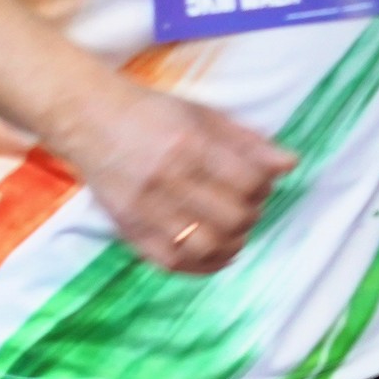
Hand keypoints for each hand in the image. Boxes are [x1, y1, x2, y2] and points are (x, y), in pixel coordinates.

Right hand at [57, 79, 294, 274]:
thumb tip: (290, 164)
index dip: (264, 187)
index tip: (259, 183)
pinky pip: (172, 263)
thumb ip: (248, 141)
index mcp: (190, 145)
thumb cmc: (152, 112)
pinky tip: (215, 253)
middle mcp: (167, 180)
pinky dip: (202, 266)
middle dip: (251, 216)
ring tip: (234, 231)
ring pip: (206, 247)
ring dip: (232, 244)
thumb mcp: (203, 114)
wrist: (88, 119)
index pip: (248, 183)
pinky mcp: (128, 229)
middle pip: (232, 218)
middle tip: (247, 206)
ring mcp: (145, 209)